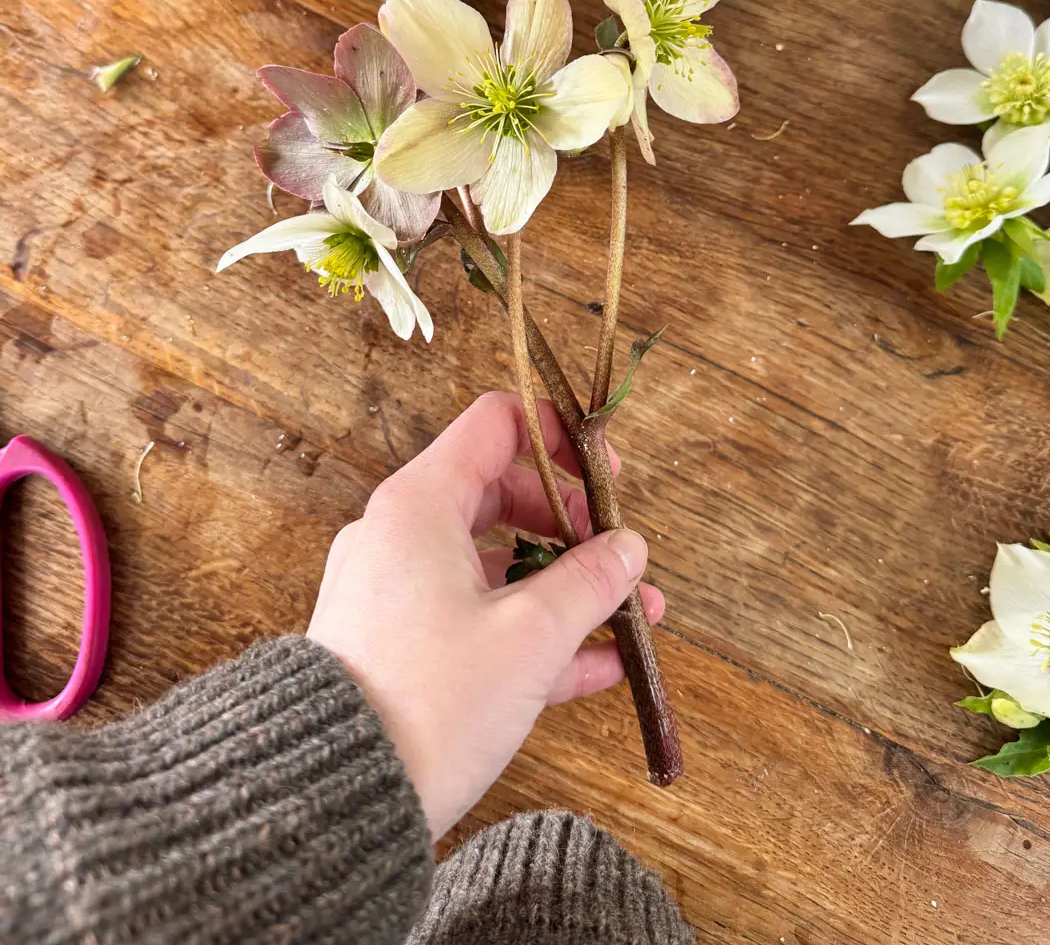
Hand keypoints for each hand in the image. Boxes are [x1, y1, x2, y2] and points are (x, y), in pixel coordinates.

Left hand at [307, 391, 663, 838]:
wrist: (337, 797)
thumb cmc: (428, 704)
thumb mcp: (531, 636)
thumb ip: (589, 582)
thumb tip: (628, 549)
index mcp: (422, 505)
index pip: (498, 424)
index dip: (560, 437)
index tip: (606, 477)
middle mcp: (402, 536)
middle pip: (504, 494)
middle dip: (575, 526)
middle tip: (622, 560)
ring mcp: (398, 592)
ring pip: (497, 565)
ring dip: (567, 586)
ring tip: (634, 618)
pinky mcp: (401, 645)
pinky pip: (478, 619)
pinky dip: (534, 631)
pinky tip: (599, 665)